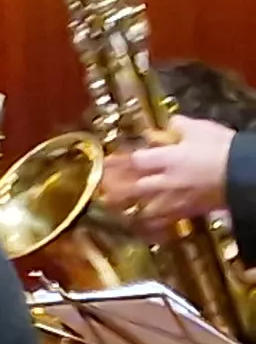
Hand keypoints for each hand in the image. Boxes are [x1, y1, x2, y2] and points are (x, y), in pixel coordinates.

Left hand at [99, 116, 235, 229]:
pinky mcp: (188, 212)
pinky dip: (150, 220)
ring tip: (112, 205)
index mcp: (167, 159)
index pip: (136, 161)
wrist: (246, 175)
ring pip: (144, 206)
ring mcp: (176, 199)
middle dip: (115, 187)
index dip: (120, 161)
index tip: (107, 161)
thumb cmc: (224, 149)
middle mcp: (166, 181)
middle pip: (133, 187)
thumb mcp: (202, 129)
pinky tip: (142, 221)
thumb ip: (180, 125)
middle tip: (101, 187)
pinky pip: (163, 219)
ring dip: (127, 206)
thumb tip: (170, 122)